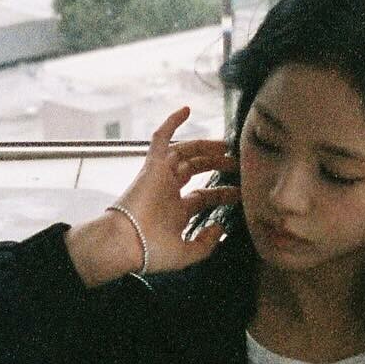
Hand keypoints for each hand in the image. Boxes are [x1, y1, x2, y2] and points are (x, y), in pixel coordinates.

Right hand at [113, 105, 235, 274]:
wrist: (126, 244)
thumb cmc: (151, 252)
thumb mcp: (188, 254)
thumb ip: (207, 243)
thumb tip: (221, 227)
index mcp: (175, 212)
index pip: (202, 196)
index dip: (222, 193)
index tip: (239, 192)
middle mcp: (168, 192)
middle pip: (195, 170)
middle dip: (215, 164)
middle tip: (235, 162)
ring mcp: (160, 177)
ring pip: (184, 153)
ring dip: (204, 147)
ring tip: (225, 145)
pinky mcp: (152, 166)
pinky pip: (161, 138)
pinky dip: (171, 123)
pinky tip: (186, 110)